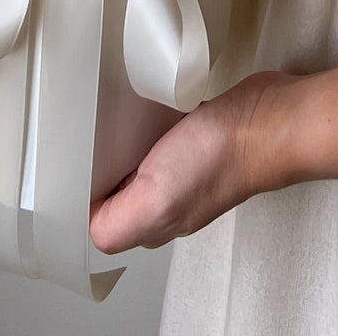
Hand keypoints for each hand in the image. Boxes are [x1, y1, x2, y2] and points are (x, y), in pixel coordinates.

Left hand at [90, 71, 302, 253]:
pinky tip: (137, 110)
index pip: (103, 218)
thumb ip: (117, 223)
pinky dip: (142, 122)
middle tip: (81, 141)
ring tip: (105, 122)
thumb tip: (87, 228)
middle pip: (115, 190)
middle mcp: (166, 197)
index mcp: (153, 220)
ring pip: (134, 161)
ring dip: (117, 142)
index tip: (70, 170)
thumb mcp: (155, 198)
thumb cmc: (219, 157)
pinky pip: (155, 134)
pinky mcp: (192, 137)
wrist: (266, 120)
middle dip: (96, 168)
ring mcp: (181, 167)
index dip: (83, 197)